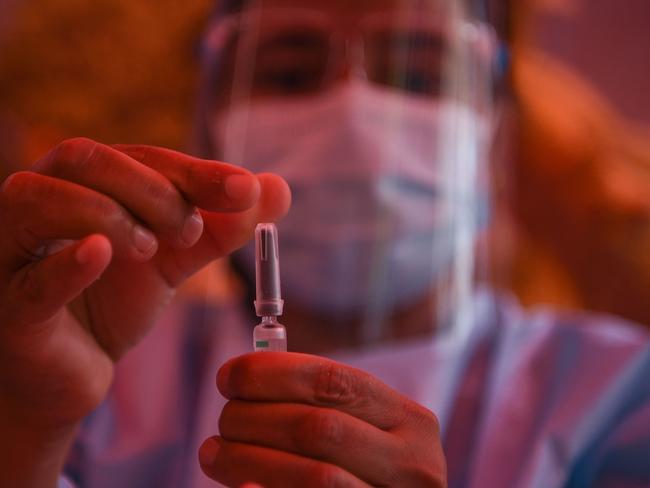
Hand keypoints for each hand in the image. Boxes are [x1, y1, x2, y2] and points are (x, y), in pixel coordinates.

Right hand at [0, 138, 289, 485]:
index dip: (193, 170)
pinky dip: (69, 262)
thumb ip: (222, 225)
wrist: (70, 372)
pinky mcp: (9, 306)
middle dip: (153, 188)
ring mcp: (12, 251)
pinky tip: (103, 254)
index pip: (136, 156)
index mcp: (82, 185)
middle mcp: (39, 202)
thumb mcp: (174, 258)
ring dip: (111, 214)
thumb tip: (278, 188)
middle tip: (189, 231)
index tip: (243, 190)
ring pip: (41, 197)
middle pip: (86, 158)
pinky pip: (30, 278)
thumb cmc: (112, 303)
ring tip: (151, 250)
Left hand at [200, 353, 445, 486]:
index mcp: (411, 421)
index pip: (334, 380)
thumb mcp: (364, 431)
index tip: (229, 375)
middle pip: (319, 428)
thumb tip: (242, 378)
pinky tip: (241, 486)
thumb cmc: (366, 469)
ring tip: (214, 452)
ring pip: (315, 475)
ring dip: (249, 459)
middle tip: (224, 420)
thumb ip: (320, 405)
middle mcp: (414, 463)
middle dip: (255, 418)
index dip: (272, 374)